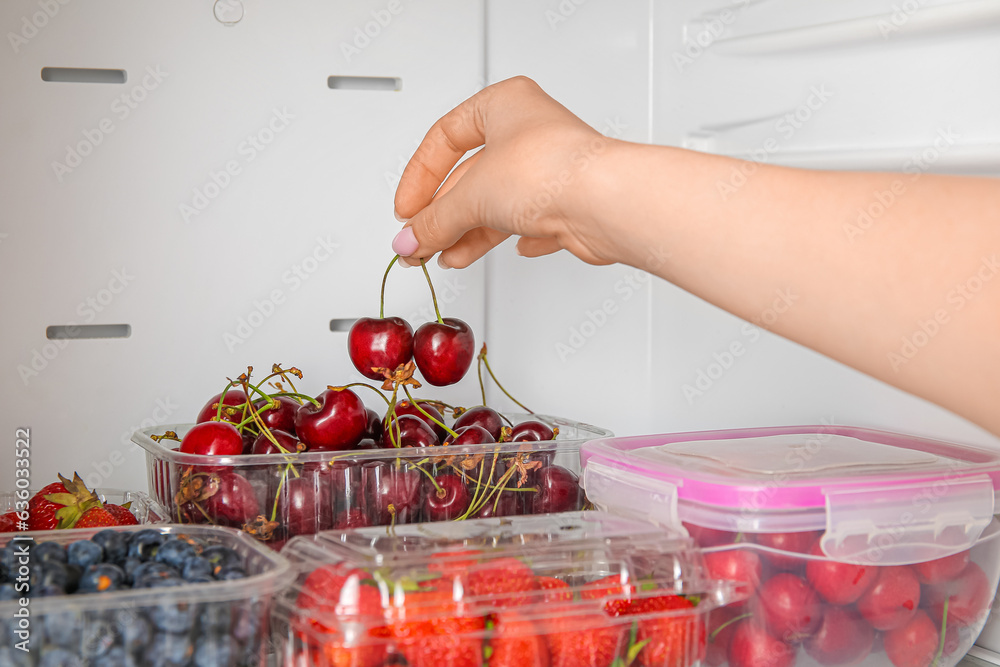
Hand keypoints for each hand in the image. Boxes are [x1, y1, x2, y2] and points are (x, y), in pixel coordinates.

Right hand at [392, 76, 623, 267]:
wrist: (605, 204)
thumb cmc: (553, 170)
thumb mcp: (471, 195)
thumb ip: (434, 220)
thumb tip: (411, 240)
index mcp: (504, 104)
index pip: (445, 137)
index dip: (419, 176)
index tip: (407, 210)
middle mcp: (530, 131)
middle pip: (471, 175)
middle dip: (443, 213)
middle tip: (421, 241)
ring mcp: (550, 167)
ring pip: (498, 201)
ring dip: (468, 232)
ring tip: (446, 255)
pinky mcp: (568, 202)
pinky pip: (532, 220)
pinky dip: (513, 236)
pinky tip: (510, 248)